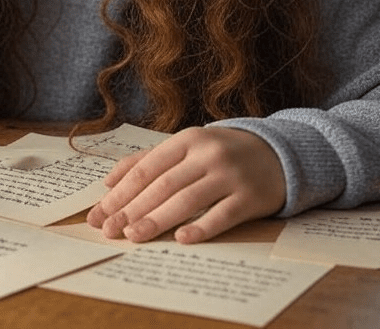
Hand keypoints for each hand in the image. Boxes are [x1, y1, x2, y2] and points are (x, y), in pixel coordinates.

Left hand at [86, 126, 284, 243]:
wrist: (279, 153)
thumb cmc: (221, 153)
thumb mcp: (186, 147)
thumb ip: (147, 160)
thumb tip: (108, 181)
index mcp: (187, 140)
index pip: (146, 168)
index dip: (121, 192)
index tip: (100, 213)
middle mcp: (207, 154)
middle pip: (163, 185)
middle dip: (132, 209)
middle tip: (109, 230)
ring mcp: (230, 175)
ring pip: (188, 199)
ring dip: (157, 219)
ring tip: (134, 236)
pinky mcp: (250, 197)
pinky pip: (222, 214)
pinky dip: (201, 227)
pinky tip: (181, 239)